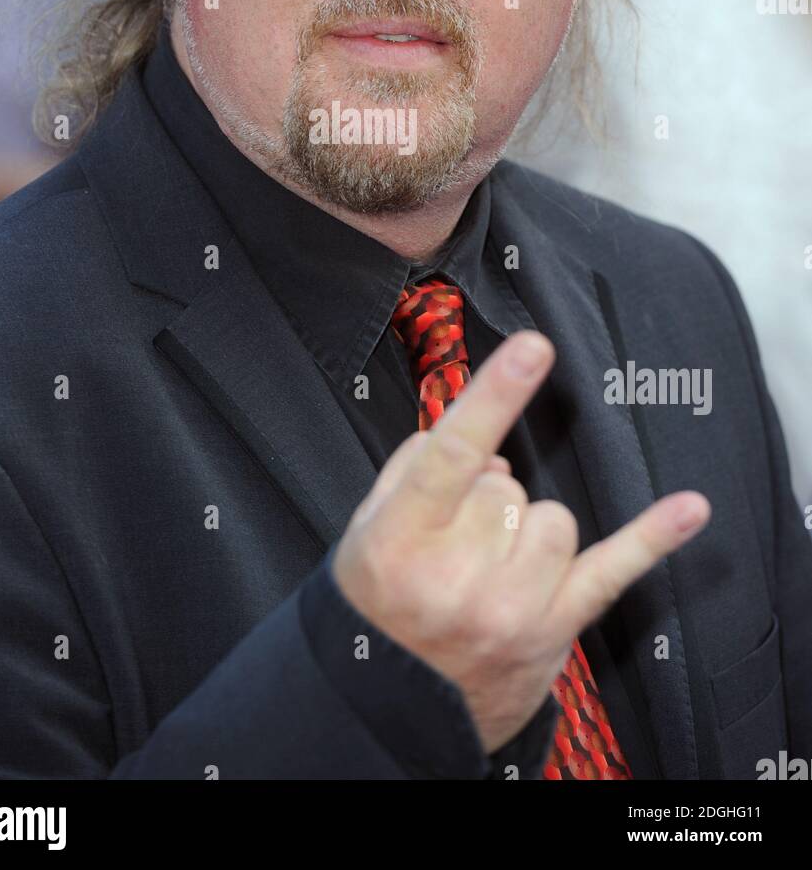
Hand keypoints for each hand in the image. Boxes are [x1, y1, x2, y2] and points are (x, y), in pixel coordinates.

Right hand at [332, 329, 710, 753]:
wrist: (393, 706)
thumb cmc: (377, 604)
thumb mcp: (364, 528)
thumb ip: (414, 467)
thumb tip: (484, 447)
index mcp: (399, 541)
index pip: (453, 455)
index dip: (495, 398)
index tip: (533, 349)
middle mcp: (456, 578)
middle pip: (507, 488)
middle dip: (485, 501)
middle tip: (456, 543)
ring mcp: (511, 609)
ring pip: (554, 518)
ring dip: (528, 529)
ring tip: (493, 566)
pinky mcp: (554, 630)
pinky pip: (613, 573)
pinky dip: (653, 539)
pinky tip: (690, 509)